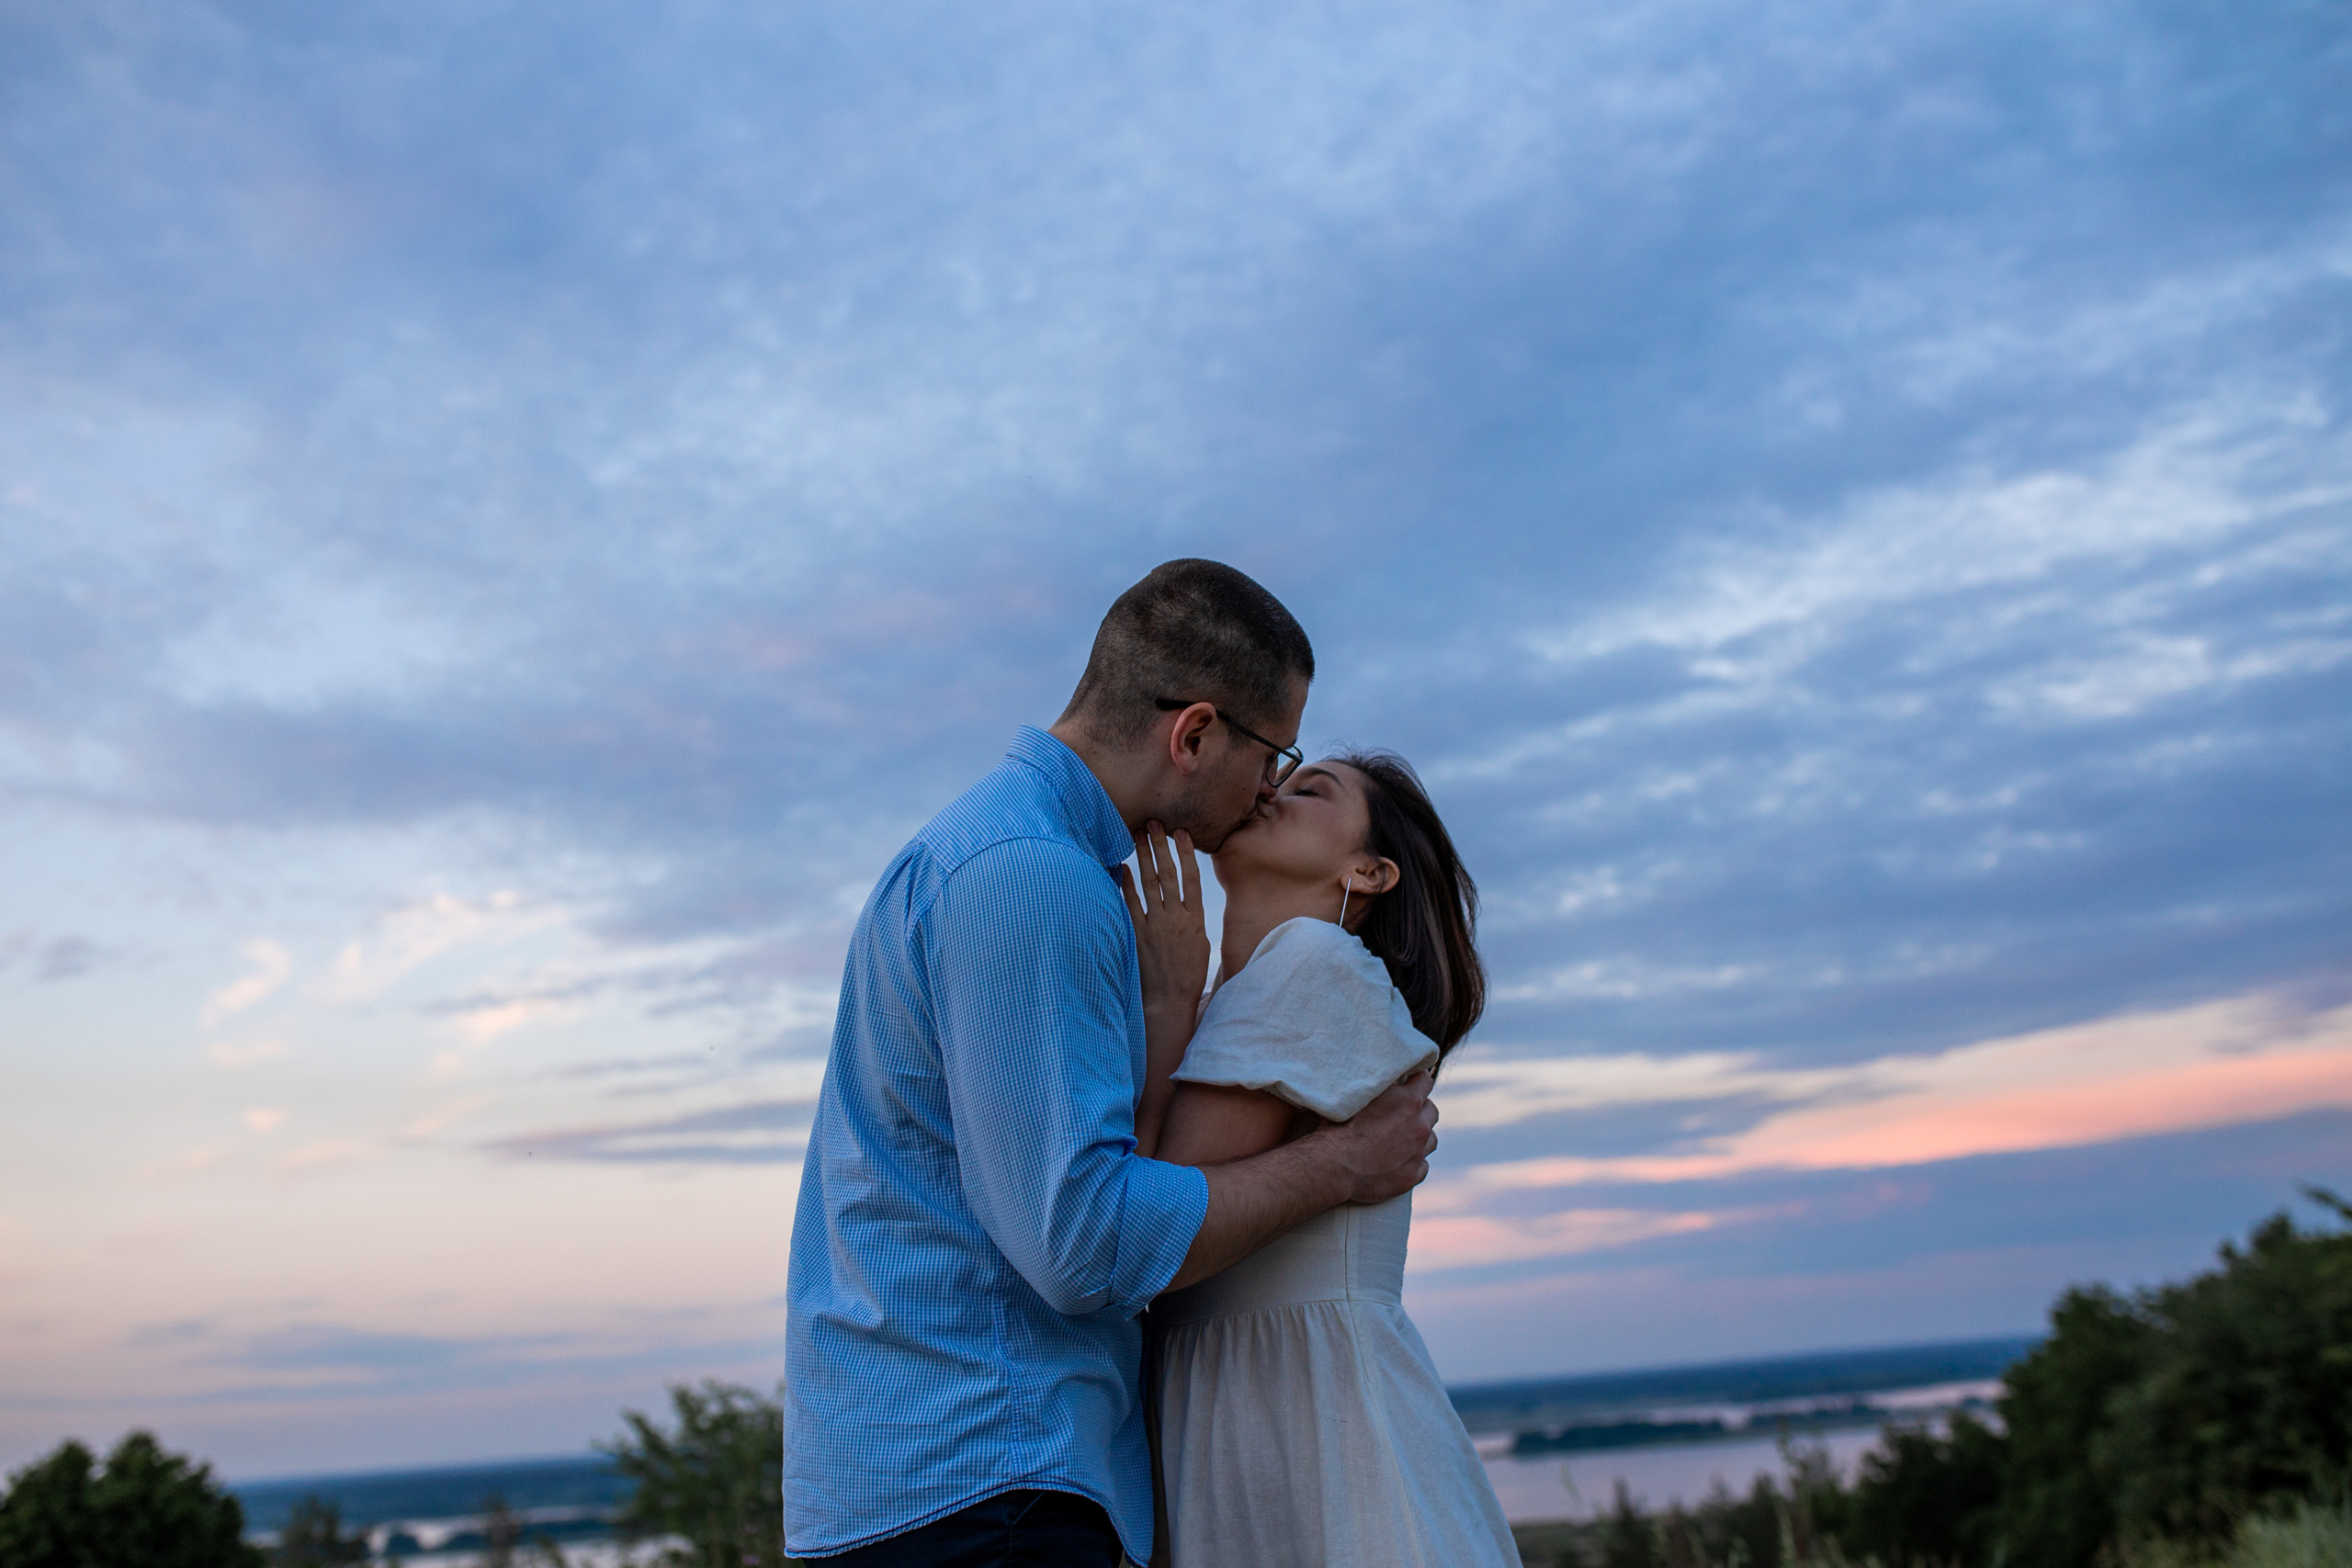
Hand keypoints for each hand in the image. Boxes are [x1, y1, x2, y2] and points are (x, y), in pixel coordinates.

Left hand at [1117, 820, 1209, 1020]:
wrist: (1171, 1000)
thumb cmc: (1188, 975)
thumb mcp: (1201, 944)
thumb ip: (1193, 920)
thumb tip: (1189, 902)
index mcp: (1195, 919)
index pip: (1191, 878)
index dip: (1186, 853)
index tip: (1181, 832)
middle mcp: (1175, 918)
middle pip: (1168, 874)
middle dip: (1160, 846)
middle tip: (1154, 822)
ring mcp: (1156, 925)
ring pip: (1149, 884)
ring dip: (1144, 857)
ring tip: (1138, 834)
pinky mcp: (1138, 934)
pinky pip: (1130, 904)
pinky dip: (1126, 885)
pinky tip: (1123, 867)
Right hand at [1313, 1070, 1438, 1204]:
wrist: (1333, 1165)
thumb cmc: (1338, 1125)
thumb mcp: (1357, 1092)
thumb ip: (1377, 1082)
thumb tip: (1382, 1072)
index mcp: (1409, 1101)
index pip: (1425, 1080)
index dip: (1416, 1079)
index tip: (1409, 1080)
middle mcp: (1419, 1126)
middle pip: (1432, 1110)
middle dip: (1421, 1108)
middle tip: (1403, 1111)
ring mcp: (1417, 1153)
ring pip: (1431, 1139)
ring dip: (1420, 1136)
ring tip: (1403, 1138)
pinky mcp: (1411, 1177)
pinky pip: (1422, 1166)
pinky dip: (1413, 1162)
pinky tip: (1399, 1160)